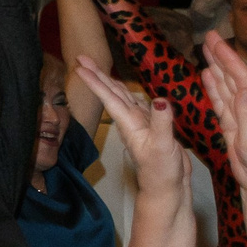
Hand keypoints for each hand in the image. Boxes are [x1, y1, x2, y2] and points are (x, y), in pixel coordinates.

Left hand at [74, 56, 184, 199]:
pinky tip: (129, 89)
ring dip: (110, 82)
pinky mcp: (152, 128)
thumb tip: (160, 100)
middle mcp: (131, 121)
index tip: (80, 66)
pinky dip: (132, 94)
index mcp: (130, 123)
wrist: (167, 189)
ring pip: (124, 97)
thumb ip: (161, 123)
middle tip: (81, 57)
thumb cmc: (161, 172)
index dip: (95, 81)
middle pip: (112, 93)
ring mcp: (141, 124)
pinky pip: (139, 105)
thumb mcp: (163, 147)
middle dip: (97, 75)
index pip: (110, 98)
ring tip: (98, 67)